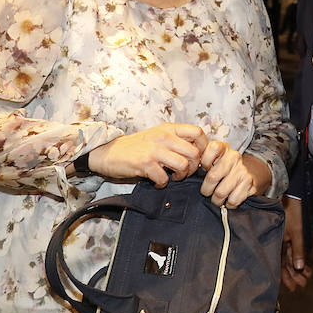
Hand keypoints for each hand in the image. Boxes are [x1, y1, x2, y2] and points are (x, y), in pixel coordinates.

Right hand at [88, 123, 206, 184]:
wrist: (108, 152)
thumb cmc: (136, 147)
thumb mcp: (158, 136)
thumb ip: (176, 140)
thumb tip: (198, 152)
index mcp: (169, 128)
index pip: (198, 133)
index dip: (204, 148)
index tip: (199, 158)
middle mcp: (164, 136)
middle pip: (194, 153)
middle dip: (193, 167)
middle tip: (183, 172)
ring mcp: (154, 150)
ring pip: (183, 165)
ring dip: (180, 176)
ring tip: (172, 178)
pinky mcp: (145, 163)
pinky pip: (164, 178)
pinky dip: (163, 184)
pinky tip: (157, 182)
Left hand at [199, 141, 269, 206]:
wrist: (245, 174)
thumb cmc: (222, 168)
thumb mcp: (212, 159)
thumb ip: (201, 159)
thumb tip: (188, 167)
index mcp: (223, 148)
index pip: (212, 149)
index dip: (204, 162)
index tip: (204, 169)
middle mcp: (234, 157)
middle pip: (213, 176)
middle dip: (206, 189)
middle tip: (206, 192)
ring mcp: (243, 170)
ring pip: (221, 192)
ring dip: (216, 200)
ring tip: (216, 198)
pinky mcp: (249, 183)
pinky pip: (233, 200)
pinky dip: (228, 204)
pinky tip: (228, 199)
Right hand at [280, 196, 312, 291]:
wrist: (284, 193)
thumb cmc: (289, 210)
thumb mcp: (296, 231)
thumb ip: (297, 249)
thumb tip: (298, 267)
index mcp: (275, 244)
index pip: (280, 266)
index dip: (287, 278)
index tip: (294, 288)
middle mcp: (277, 243)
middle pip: (284, 264)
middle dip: (294, 275)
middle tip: (302, 284)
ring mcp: (281, 239)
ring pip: (288, 258)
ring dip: (297, 268)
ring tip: (306, 276)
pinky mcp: (286, 234)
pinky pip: (290, 249)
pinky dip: (297, 257)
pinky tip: (303, 264)